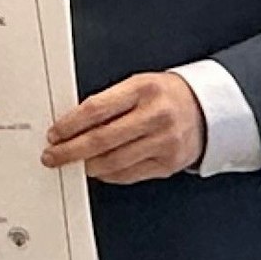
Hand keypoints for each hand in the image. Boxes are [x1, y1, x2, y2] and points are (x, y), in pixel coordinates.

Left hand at [44, 72, 204, 184]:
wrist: (208, 109)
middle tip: (53, 155)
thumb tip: (71, 125)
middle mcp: (155, 116)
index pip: (95, 109)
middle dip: (70, 150)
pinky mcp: (169, 163)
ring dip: (88, 165)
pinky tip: (98, 169)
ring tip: (74, 163)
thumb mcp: (137, 85)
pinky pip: (130, 174)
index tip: (54, 133)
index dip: (69, 125)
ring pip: (114, 161)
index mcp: (142, 89)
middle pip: (101, 139)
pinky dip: (109, 174)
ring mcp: (164, 142)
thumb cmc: (165, 95)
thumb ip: (108, 102)